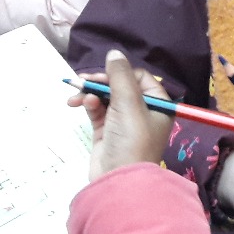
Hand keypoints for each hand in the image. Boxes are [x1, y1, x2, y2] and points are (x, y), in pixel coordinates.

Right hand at [69, 49, 173, 179]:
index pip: (140, 77)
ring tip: (75, 94)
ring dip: (89, 92)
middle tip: (82, 80)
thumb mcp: (128, 103)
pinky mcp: (107, 132)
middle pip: (120, 86)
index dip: (120, 73)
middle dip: (100, 82)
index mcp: (158, 104)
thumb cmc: (131, 139)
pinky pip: (97, 110)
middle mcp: (143, 112)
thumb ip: (120, 76)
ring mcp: (124, 122)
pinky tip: (78, 104)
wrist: (118, 179)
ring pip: (106, 97)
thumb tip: (114, 53)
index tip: (104, 75)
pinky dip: (88, 104)